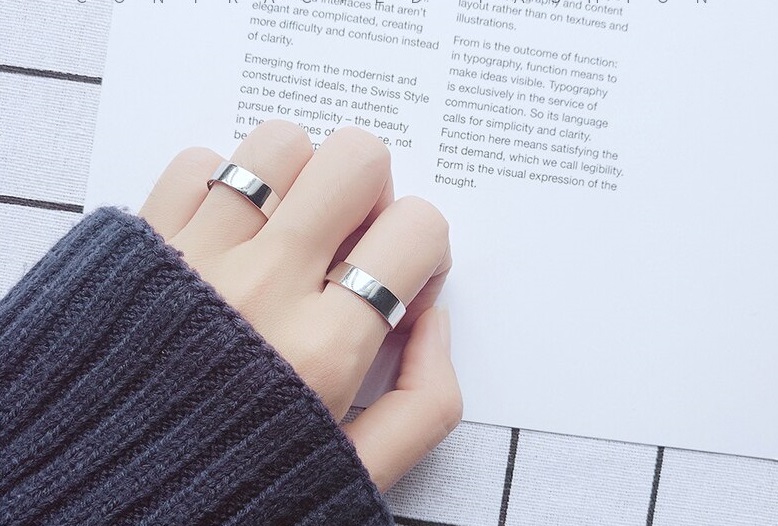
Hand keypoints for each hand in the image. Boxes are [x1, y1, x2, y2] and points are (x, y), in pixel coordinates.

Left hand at [138, 120, 461, 491]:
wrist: (100, 502)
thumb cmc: (231, 488)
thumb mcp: (354, 475)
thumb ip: (424, 404)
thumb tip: (432, 320)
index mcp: (326, 350)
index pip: (416, 228)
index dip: (423, 244)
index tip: (400, 273)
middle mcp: (263, 290)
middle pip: (354, 159)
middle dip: (370, 190)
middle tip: (350, 236)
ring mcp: (197, 259)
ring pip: (279, 143)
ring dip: (299, 178)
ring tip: (289, 226)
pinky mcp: (141, 246)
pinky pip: (198, 162)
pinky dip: (223, 185)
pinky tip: (230, 232)